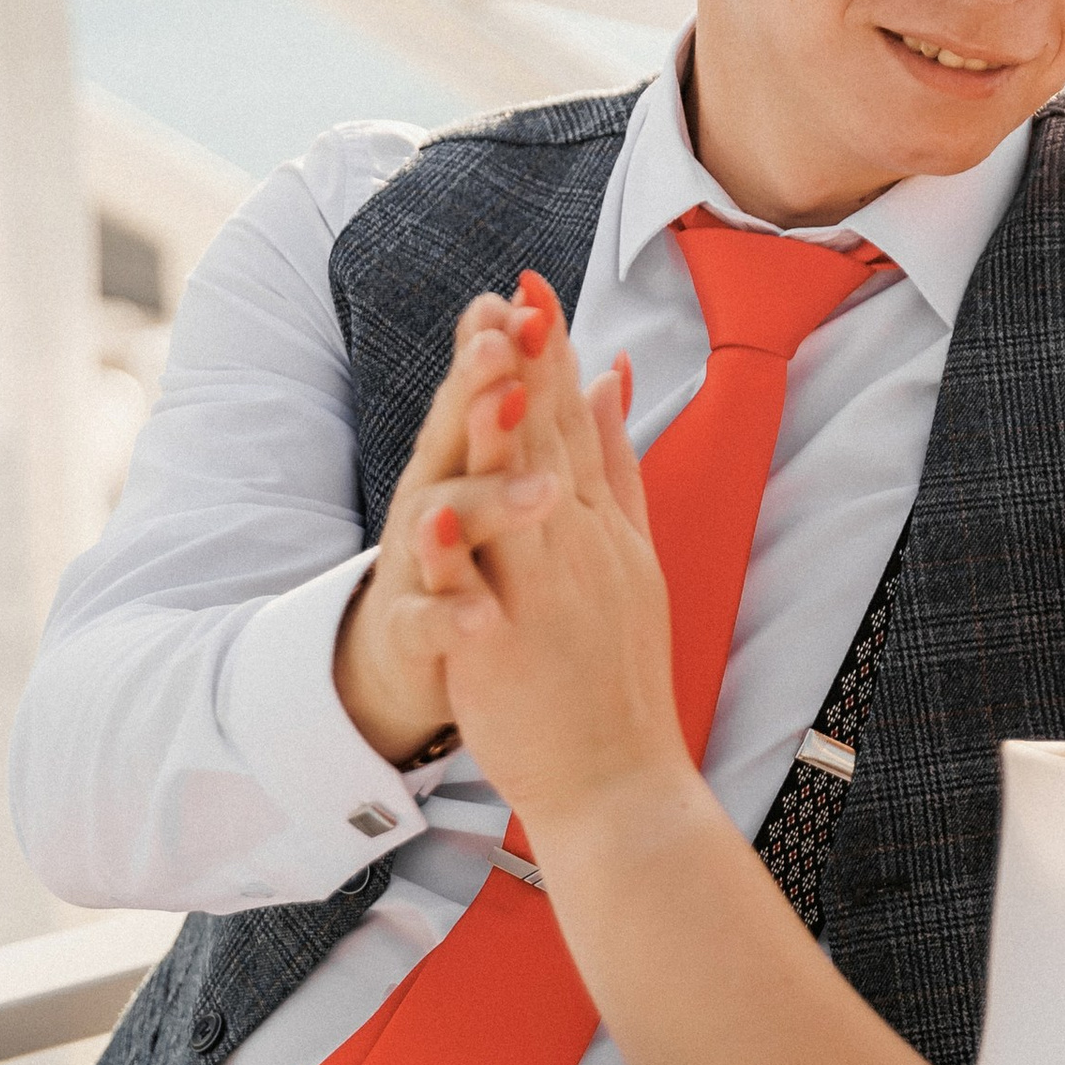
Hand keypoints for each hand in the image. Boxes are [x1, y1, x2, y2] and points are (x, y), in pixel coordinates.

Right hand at [333, 280, 557, 765]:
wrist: (404, 660)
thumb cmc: (465, 562)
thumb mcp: (497, 479)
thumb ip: (527, 412)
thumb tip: (556, 339)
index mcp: (463, 464)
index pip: (484, 395)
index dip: (505, 349)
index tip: (527, 297)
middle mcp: (431, 502)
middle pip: (455, 442)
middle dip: (476, 394)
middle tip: (502, 351)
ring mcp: (414, 566)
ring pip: (444, 526)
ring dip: (480, 499)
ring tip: (532, 487)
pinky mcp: (409, 632)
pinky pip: (426, 622)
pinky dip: (449, 616)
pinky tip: (479, 614)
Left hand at [401, 295, 693, 850]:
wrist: (622, 779)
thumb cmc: (619, 672)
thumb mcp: (631, 556)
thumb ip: (617, 468)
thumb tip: (610, 381)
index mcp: (600, 527)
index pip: (572, 424)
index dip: (552, 354)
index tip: (531, 285)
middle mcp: (579, 551)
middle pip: (551, 446)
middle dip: (534, 367)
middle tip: (516, 293)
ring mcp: (547, 599)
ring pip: (521, 504)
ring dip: (503, 434)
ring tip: (486, 370)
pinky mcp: (507, 653)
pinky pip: (476, 596)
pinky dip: (458, 553)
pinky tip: (434, 506)